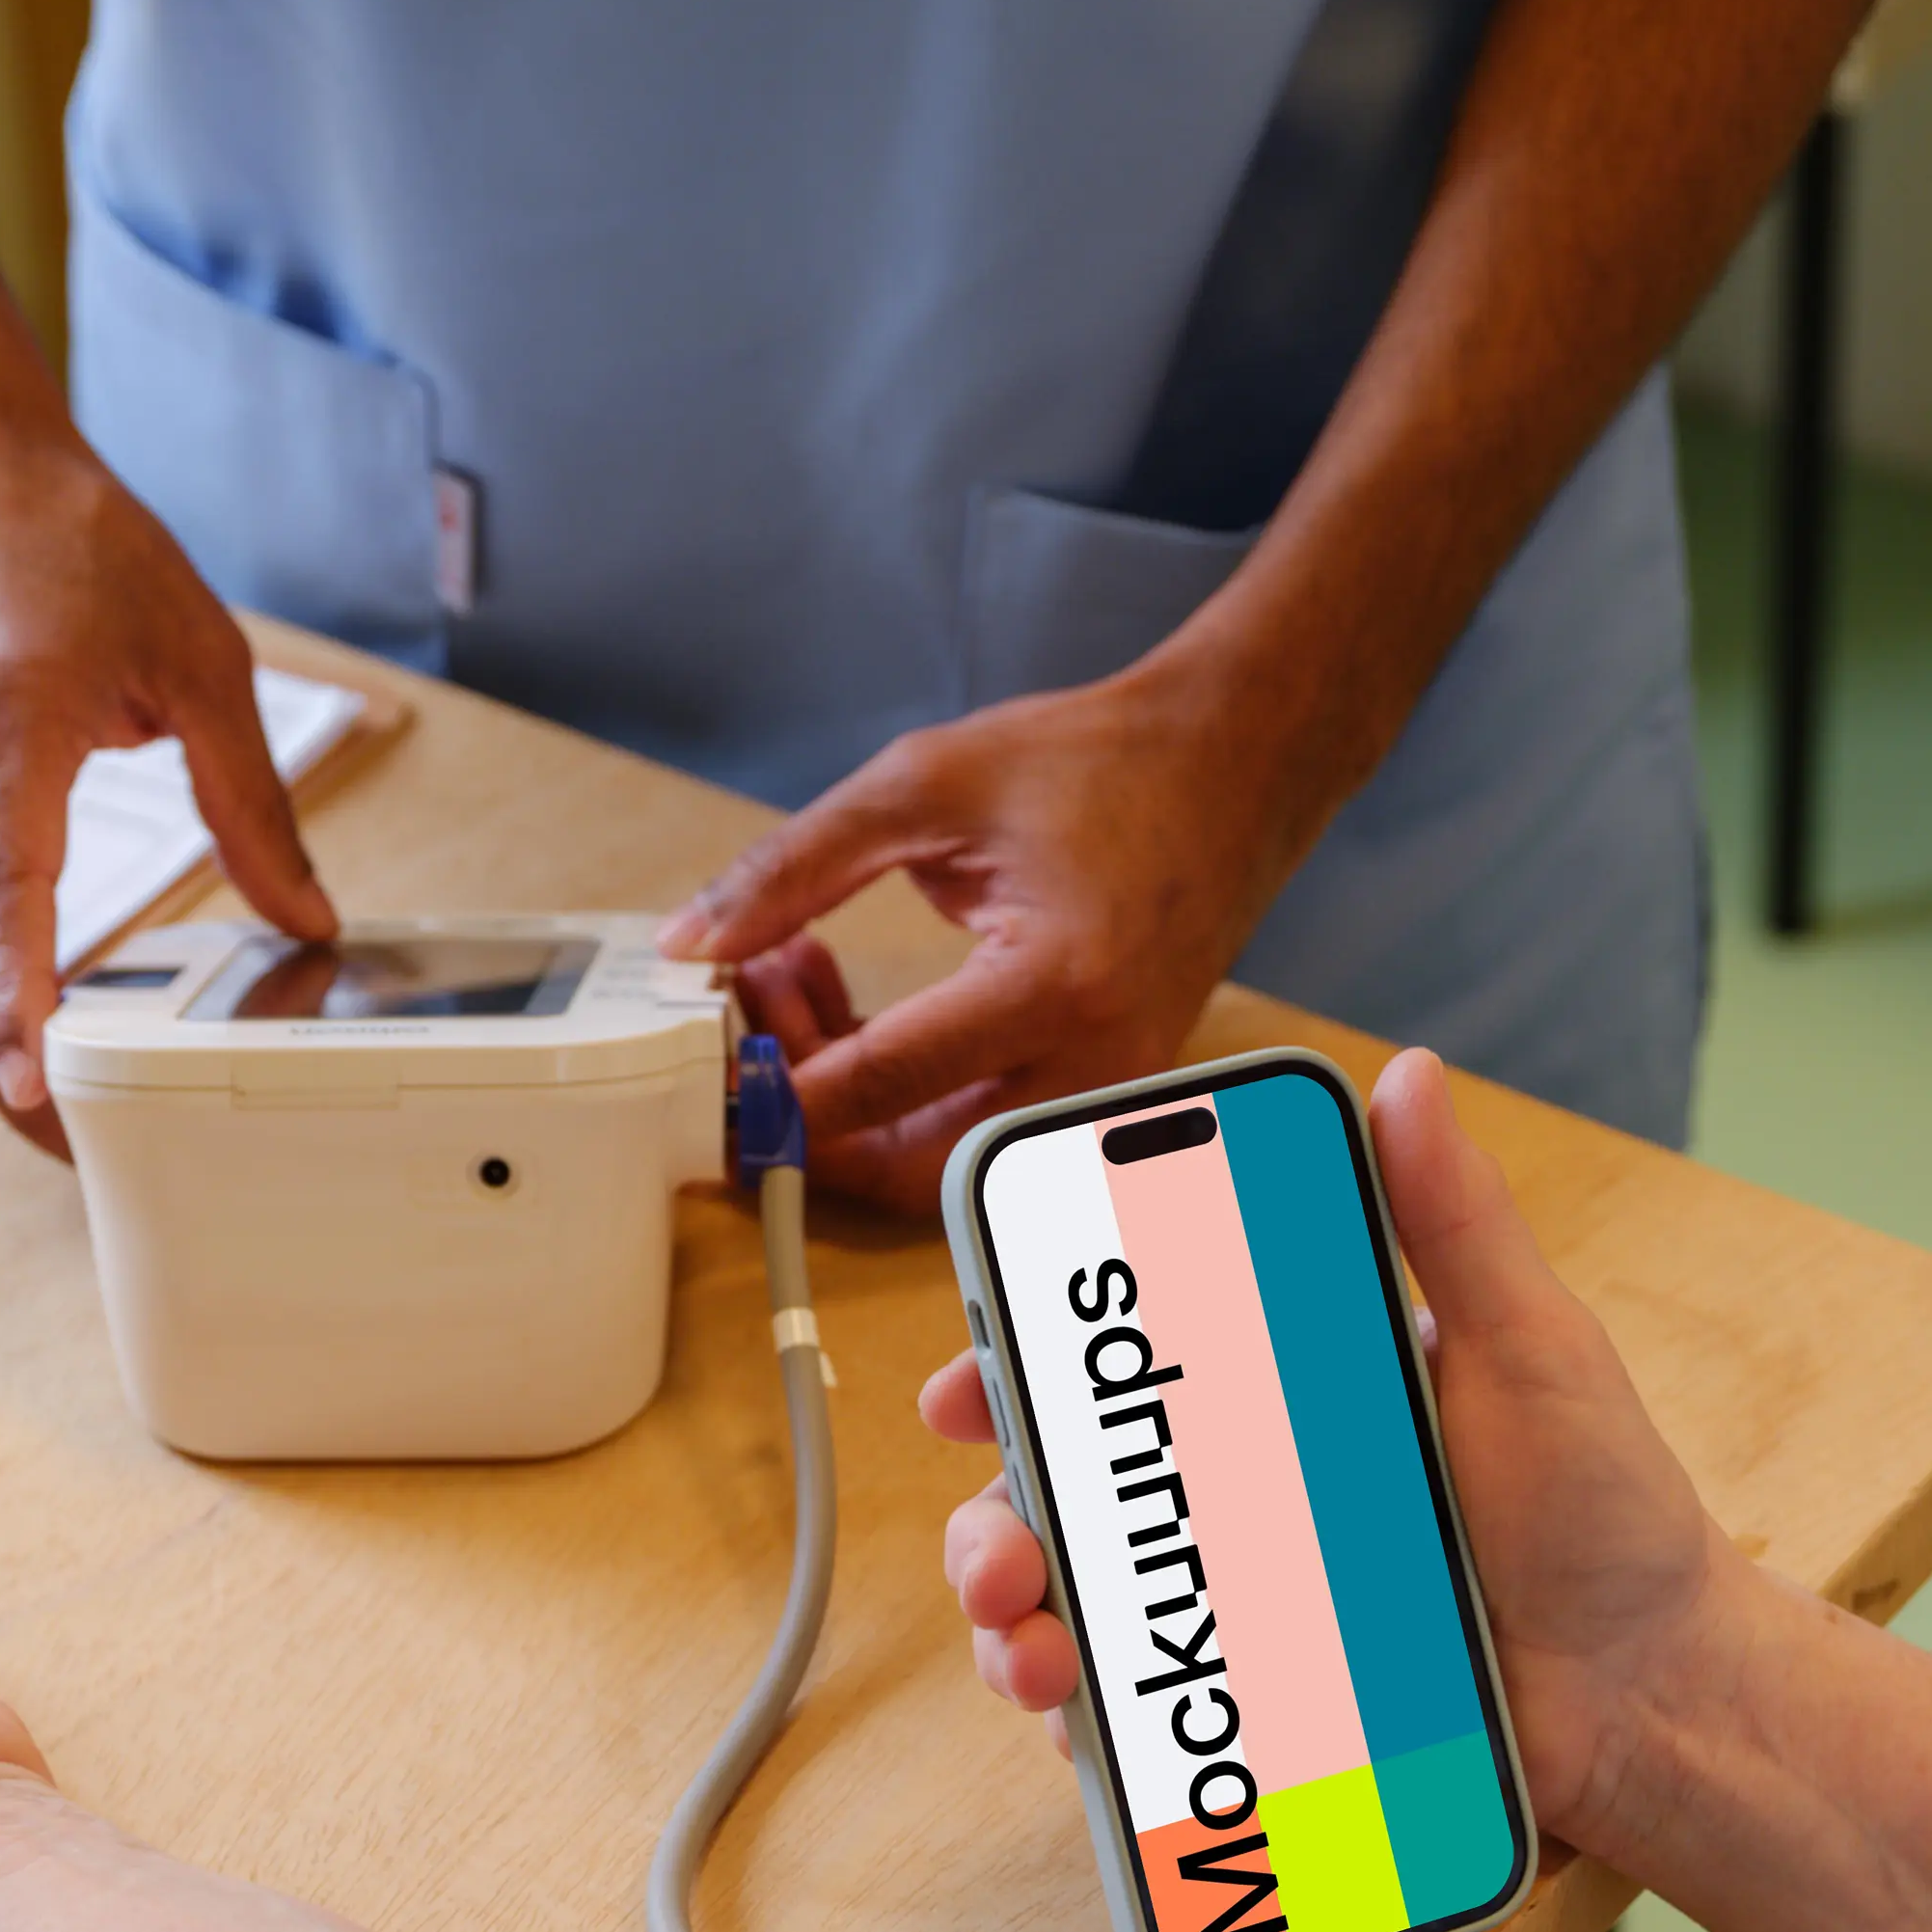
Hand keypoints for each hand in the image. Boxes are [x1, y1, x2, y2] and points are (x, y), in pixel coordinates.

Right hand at [0, 381, 337, 1148]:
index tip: (36, 1092)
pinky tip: (22, 990)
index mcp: (8, 735)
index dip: (19, 1007)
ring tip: (58, 1098)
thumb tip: (304, 915)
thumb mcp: (194, 655)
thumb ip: (248, 800)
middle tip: (75, 1152)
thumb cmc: (62, 533)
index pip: (3, 900)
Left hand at [661, 650, 1318, 1207]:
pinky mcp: (1102, 1091)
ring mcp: (1108, 1090)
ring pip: (942, 1163)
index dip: (777, 1085)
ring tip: (793, 981)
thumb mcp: (925, 785)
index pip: (885, 1081)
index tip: (713, 1056)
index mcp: (1054, 984)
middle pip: (913, 1168)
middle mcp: (1094, 1062)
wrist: (1234, 764)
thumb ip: (796, 867)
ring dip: (849, 1103)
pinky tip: (853, 1005)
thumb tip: (696, 942)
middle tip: (745, 1025)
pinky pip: (979, 1132)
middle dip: (809, 1116)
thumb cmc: (1099, 762)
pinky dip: (900, 1092)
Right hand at [920, 1049, 1733, 1859]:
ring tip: (1036, 1654)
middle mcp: (1243, 1499)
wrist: (1653, 1691)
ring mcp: (1241, 1613)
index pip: (1124, 1363)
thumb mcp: (1530, 1347)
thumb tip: (1407, 1076)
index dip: (1022, 1362)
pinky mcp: (1257, 1713)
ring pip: (1077, 1607)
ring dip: (1018, 1625)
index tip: (972, 1378)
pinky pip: (1137, 1721)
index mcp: (1285, 1392)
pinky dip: (1086, 1725)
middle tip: (1004, 1547)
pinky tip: (1080, 1722)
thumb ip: (1456, 1221)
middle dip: (995, 1518)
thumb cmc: (1605, 1512)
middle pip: (1068, 1494)